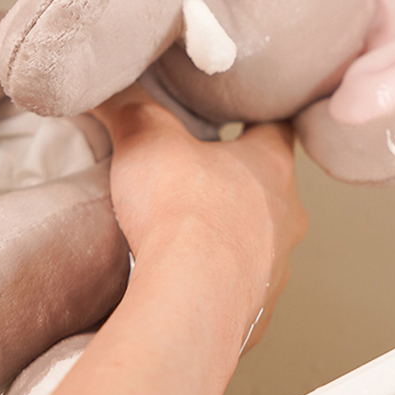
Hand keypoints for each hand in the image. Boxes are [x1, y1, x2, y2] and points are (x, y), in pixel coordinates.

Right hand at [49, 86, 306, 394]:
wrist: (188, 301)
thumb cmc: (181, 211)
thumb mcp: (147, 138)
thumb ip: (131, 107)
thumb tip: (108, 84)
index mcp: (270, 165)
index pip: (278, 126)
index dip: (259, 114)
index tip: (243, 109)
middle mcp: (286, 215)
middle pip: (270, 186)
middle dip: (237, 177)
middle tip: (202, 170)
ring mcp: (276, 267)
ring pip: (260, 238)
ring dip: (231, 231)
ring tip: (190, 228)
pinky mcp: (257, 310)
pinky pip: (241, 285)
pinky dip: (219, 276)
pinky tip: (188, 274)